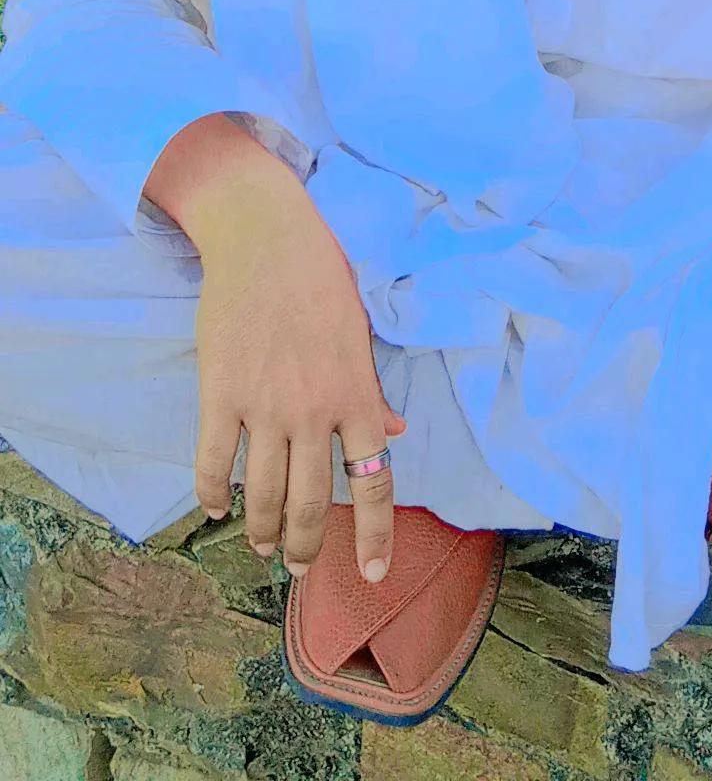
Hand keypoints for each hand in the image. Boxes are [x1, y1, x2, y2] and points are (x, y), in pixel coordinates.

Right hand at [192, 187, 406, 582]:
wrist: (266, 239)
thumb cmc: (320, 280)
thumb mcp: (359, 334)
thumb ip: (372, 392)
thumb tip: (394, 435)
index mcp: (356, 395)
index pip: (374, 482)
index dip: (375, 536)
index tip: (375, 575)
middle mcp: (314, 410)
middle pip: (312, 504)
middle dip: (307, 546)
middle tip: (300, 563)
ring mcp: (265, 406)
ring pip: (263, 496)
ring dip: (262, 531)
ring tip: (262, 545)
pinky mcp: (220, 394)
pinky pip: (213, 464)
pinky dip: (213, 496)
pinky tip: (216, 509)